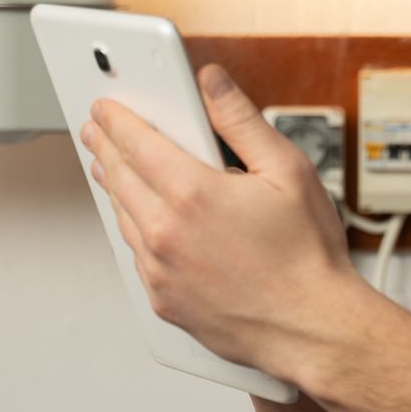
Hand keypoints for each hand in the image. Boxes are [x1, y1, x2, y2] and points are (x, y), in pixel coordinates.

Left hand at [78, 63, 363, 385]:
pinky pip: (137, 258)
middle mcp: (165, 233)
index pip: (135, 142)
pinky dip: (135, 233)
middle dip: (104, 148)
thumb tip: (213, 82)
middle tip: (97, 132)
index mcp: (193, 194)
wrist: (312, 329)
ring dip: (114, 189)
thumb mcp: (287, 170)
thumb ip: (241, 120)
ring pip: (122, 219)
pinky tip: (144, 223)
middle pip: (118, 178)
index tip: (106, 108)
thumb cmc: (307, 257)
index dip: (116, 119)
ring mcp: (160, 271)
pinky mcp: (163, 301)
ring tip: (114, 171)